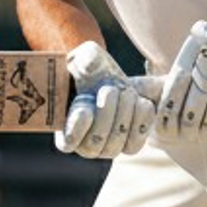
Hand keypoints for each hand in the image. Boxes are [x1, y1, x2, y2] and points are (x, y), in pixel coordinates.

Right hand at [55, 41, 152, 158]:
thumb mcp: (86, 58)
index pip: (67, 142)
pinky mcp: (128, 146)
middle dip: (105, 115)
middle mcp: (84, 145)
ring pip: (116, 145)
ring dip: (124, 115)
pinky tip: (142, 103)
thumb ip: (85, 59)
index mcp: (65, 128)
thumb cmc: (94, 70)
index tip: (85, 109)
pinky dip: (140, 123)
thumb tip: (89, 64)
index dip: (76, 129)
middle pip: (94, 143)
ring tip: (126, 92)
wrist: (117, 79)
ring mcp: (107, 148)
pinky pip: (134, 144)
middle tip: (110, 89)